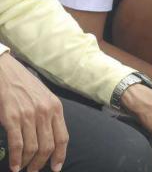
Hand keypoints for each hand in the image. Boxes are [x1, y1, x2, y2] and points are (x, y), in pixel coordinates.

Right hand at [0, 53, 66, 171]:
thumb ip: (49, 115)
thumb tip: (50, 138)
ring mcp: (29, 115)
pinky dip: (16, 158)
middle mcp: (45, 112)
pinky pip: (17, 144)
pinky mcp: (12, 118)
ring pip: (33, 148)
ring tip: (23, 169)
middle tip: (35, 171)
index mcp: (56, 108)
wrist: (6, 72)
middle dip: (42, 163)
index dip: (60, 155)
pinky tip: (14, 166)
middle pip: (48, 146)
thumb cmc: (25, 86)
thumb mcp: (44, 98)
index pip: (63, 137)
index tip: (56, 167)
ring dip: (28, 163)